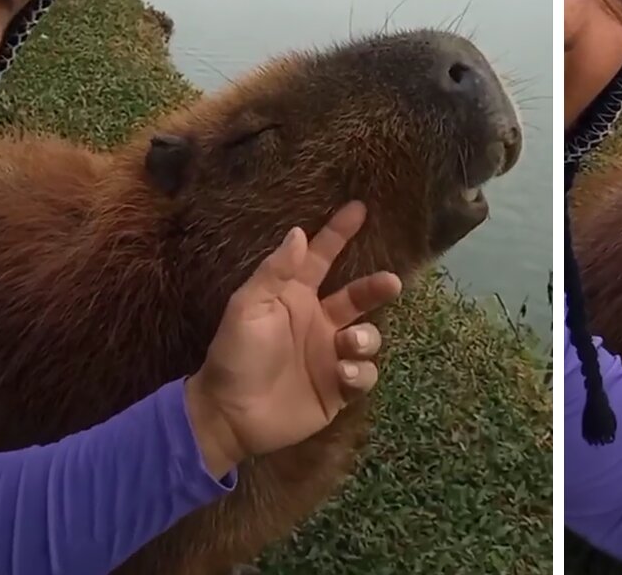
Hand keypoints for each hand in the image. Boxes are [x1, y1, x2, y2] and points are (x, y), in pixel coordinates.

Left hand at [184, 201, 402, 477]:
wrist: (229, 414)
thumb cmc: (234, 355)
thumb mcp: (248, 308)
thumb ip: (275, 272)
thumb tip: (299, 233)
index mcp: (295, 298)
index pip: (322, 258)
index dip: (339, 233)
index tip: (360, 208)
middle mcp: (319, 322)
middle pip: (359, 296)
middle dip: (377, 287)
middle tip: (391, 282)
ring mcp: (331, 355)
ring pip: (368, 336)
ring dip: (364, 338)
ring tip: (346, 344)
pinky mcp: (339, 388)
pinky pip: (365, 374)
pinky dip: (360, 372)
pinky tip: (342, 374)